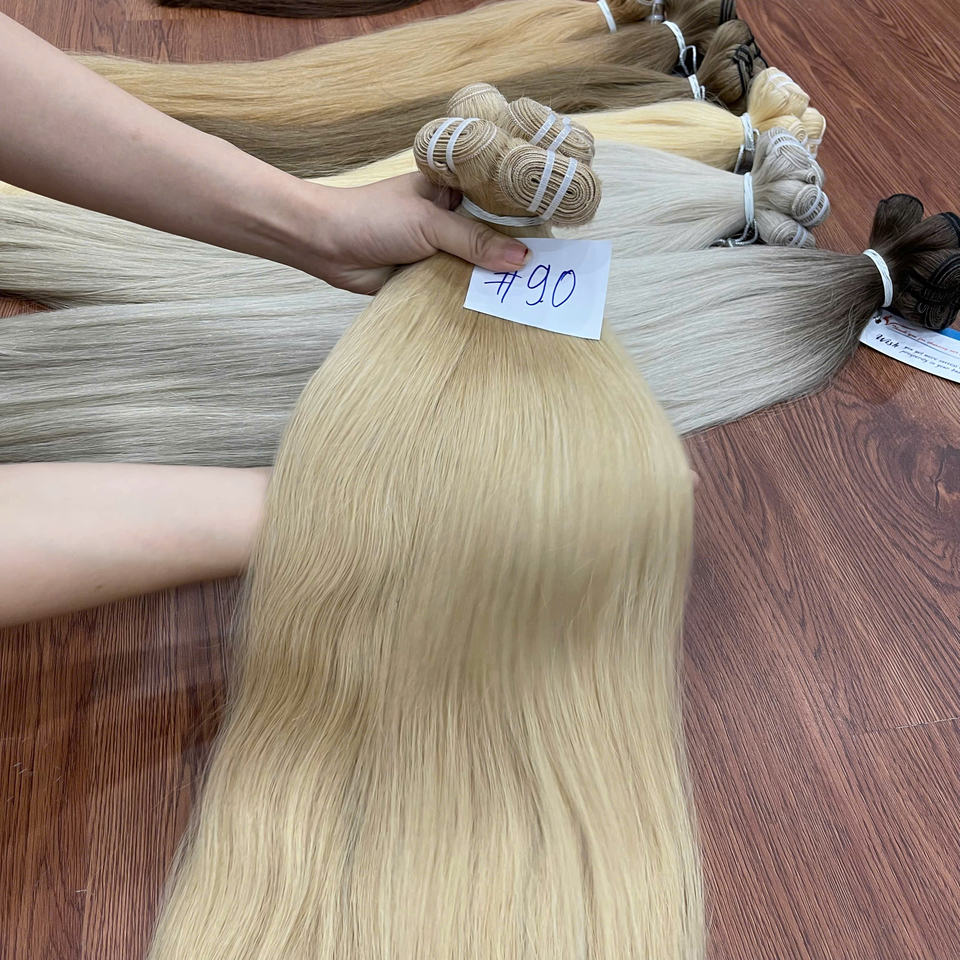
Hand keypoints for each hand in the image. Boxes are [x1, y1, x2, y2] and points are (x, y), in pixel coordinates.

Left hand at [296, 173, 532, 294]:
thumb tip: (522, 260)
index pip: (498, 203)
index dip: (524, 218)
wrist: (326, 246)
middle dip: (514, 255)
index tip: (555, 235)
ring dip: (494, 280)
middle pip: (493, 239)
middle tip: (552, 272)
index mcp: (453, 193)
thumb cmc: (372, 218)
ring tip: (534, 295)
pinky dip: (473, 298)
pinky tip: (501, 309)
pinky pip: (458, 289)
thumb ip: (475, 241)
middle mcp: (451, 220)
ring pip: (477, 267)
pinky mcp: (429, 278)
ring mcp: (441, 251)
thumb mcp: (429, 223)